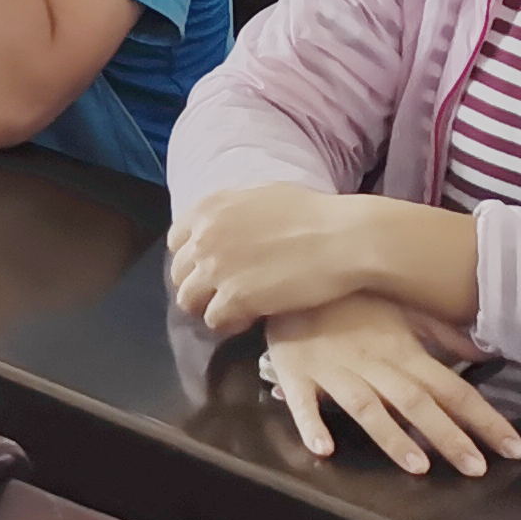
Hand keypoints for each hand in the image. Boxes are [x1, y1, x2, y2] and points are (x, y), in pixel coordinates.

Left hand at [169, 182, 381, 333]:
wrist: (344, 238)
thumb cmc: (313, 213)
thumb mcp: (261, 196)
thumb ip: (232, 211)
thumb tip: (224, 225)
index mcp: (208, 207)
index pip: (176, 241)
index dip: (192, 258)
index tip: (210, 268)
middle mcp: (204, 236)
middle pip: (180, 274)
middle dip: (199, 285)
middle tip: (224, 294)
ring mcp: (216, 269)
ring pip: (189, 300)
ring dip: (210, 307)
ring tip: (236, 309)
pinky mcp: (234, 299)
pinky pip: (215, 320)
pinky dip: (229, 323)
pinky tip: (249, 318)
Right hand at [258, 296, 520, 476]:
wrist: (293, 272)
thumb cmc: (352, 298)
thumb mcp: (402, 308)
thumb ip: (442, 334)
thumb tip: (485, 350)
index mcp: (403, 350)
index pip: (453, 388)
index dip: (485, 418)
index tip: (515, 448)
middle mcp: (374, 363)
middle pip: (417, 402)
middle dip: (449, 436)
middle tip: (478, 470)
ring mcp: (334, 370)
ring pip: (367, 406)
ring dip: (392, 436)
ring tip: (418, 467)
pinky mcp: (295, 374)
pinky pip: (303, 403)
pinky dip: (312, 425)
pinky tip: (324, 450)